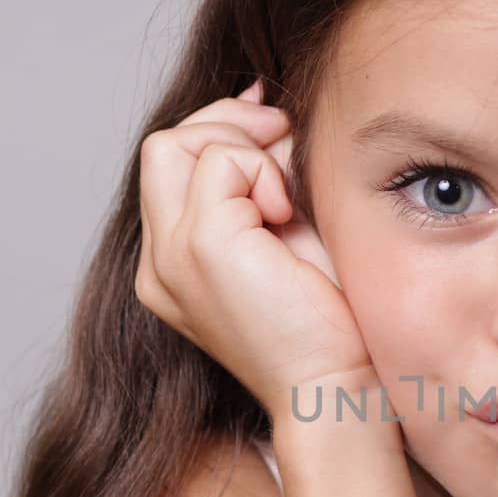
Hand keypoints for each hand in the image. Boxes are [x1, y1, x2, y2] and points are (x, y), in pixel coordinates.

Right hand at [134, 77, 378, 418]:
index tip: (274, 127)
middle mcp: (161, 264)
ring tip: (285, 197)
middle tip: (282, 136)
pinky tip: (286, 213)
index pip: (171, 167)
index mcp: (175, 265)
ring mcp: (171, 258)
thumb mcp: (291, 235)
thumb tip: (267, 108)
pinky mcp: (200, 248)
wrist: (337, 387)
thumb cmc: (330, 322)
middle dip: (226, 124)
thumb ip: (269, 179)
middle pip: (163, 146)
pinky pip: (218, 162)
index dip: (221, 131)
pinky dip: (261, 170)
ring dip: (244, 149)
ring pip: (176, 144)